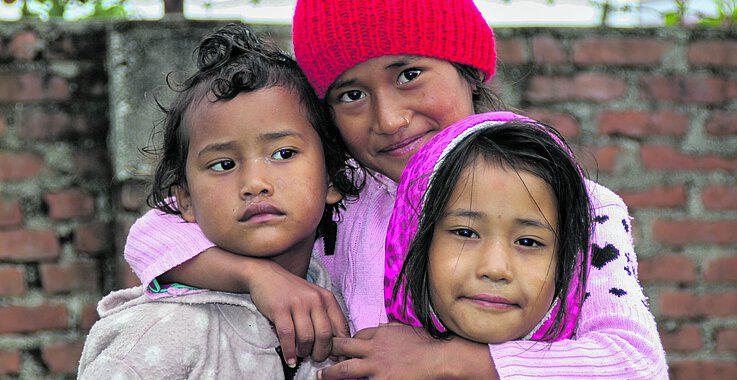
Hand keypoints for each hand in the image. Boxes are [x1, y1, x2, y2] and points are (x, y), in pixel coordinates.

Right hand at [247, 260, 348, 366]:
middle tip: (316, 358)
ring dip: (304, 352)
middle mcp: (315, 299)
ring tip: (301, 354)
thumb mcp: (314, 298)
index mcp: (327, 298)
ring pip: (306, 337)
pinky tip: (290, 359)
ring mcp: (297, 303)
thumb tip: (335, 346)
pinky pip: (287, 336)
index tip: (336, 357)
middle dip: (321, 352)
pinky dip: (289, 352)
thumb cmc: (292, 292)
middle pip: (324, 335)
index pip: (341, 327)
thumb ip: (325, 317)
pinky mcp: (280, 309)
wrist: (267, 275)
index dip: (340, 346)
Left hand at [319, 323, 497, 379]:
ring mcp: (375, 367)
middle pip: (343, 348)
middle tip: (320, 354)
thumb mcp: (402, 329)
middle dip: (330, 350)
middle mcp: (373, 349)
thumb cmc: (424, 343)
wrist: (437, 357)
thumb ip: (388, 330)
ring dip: (331, 372)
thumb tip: (381, 330)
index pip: (356, 336)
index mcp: (379, 334)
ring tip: (321, 376)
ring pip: (345, 369)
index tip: (340, 346)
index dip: (347, 341)